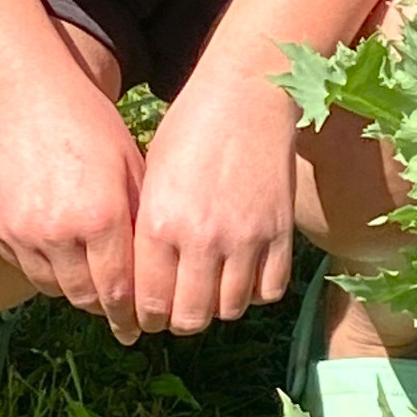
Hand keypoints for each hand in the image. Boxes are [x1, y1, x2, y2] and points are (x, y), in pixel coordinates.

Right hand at [0, 72, 145, 336]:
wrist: (19, 90)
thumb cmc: (86, 121)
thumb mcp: (129, 163)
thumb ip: (140, 219)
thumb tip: (156, 268)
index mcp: (101, 217)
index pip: (120, 290)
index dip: (132, 314)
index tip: (140, 328)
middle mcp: (60, 231)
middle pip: (86, 297)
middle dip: (106, 310)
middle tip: (120, 320)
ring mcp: (23, 231)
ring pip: (53, 287)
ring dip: (75, 292)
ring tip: (92, 292)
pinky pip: (25, 267)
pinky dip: (46, 271)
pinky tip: (61, 264)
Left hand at [132, 62, 296, 336]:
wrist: (246, 95)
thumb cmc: (189, 129)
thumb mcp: (150, 176)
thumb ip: (145, 231)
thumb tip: (137, 279)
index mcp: (159, 223)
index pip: (148, 301)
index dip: (144, 318)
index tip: (145, 318)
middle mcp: (201, 239)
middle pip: (189, 317)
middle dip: (177, 321)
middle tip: (176, 312)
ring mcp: (245, 239)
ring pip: (229, 310)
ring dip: (216, 308)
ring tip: (209, 293)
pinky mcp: (279, 234)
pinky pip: (268, 291)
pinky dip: (254, 293)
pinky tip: (242, 276)